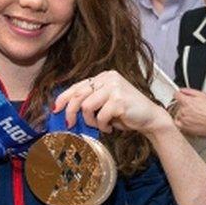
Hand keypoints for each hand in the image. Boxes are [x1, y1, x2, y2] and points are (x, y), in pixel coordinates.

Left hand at [54, 70, 172, 134]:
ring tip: (100, 125)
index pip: (77, 86)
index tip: (55, 109)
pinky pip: (100, 116)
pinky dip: (102, 125)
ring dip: (90, 121)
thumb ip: (89, 102)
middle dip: (70, 112)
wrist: (150, 118)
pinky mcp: (119, 100)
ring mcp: (114, 88)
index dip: (63, 98)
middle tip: (69, 124)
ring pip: (86, 106)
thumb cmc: (126, 113)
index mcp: (103, 77)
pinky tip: (110, 127)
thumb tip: (66, 112)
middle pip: (78, 95)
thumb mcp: (105, 103)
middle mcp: (108, 78)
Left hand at [173, 88, 205, 137]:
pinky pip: (177, 123)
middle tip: (191, 107)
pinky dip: (181, 122)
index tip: (180, 96)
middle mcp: (183, 111)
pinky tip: (188, 120)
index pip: (175, 95)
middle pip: (176, 105)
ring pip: (177, 114)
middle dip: (182, 105)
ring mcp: (183, 120)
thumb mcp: (202, 95)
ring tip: (193, 115)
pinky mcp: (184, 128)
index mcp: (186, 102)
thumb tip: (182, 90)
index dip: (179, 95)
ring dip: (182, 113)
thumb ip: (189, 91)